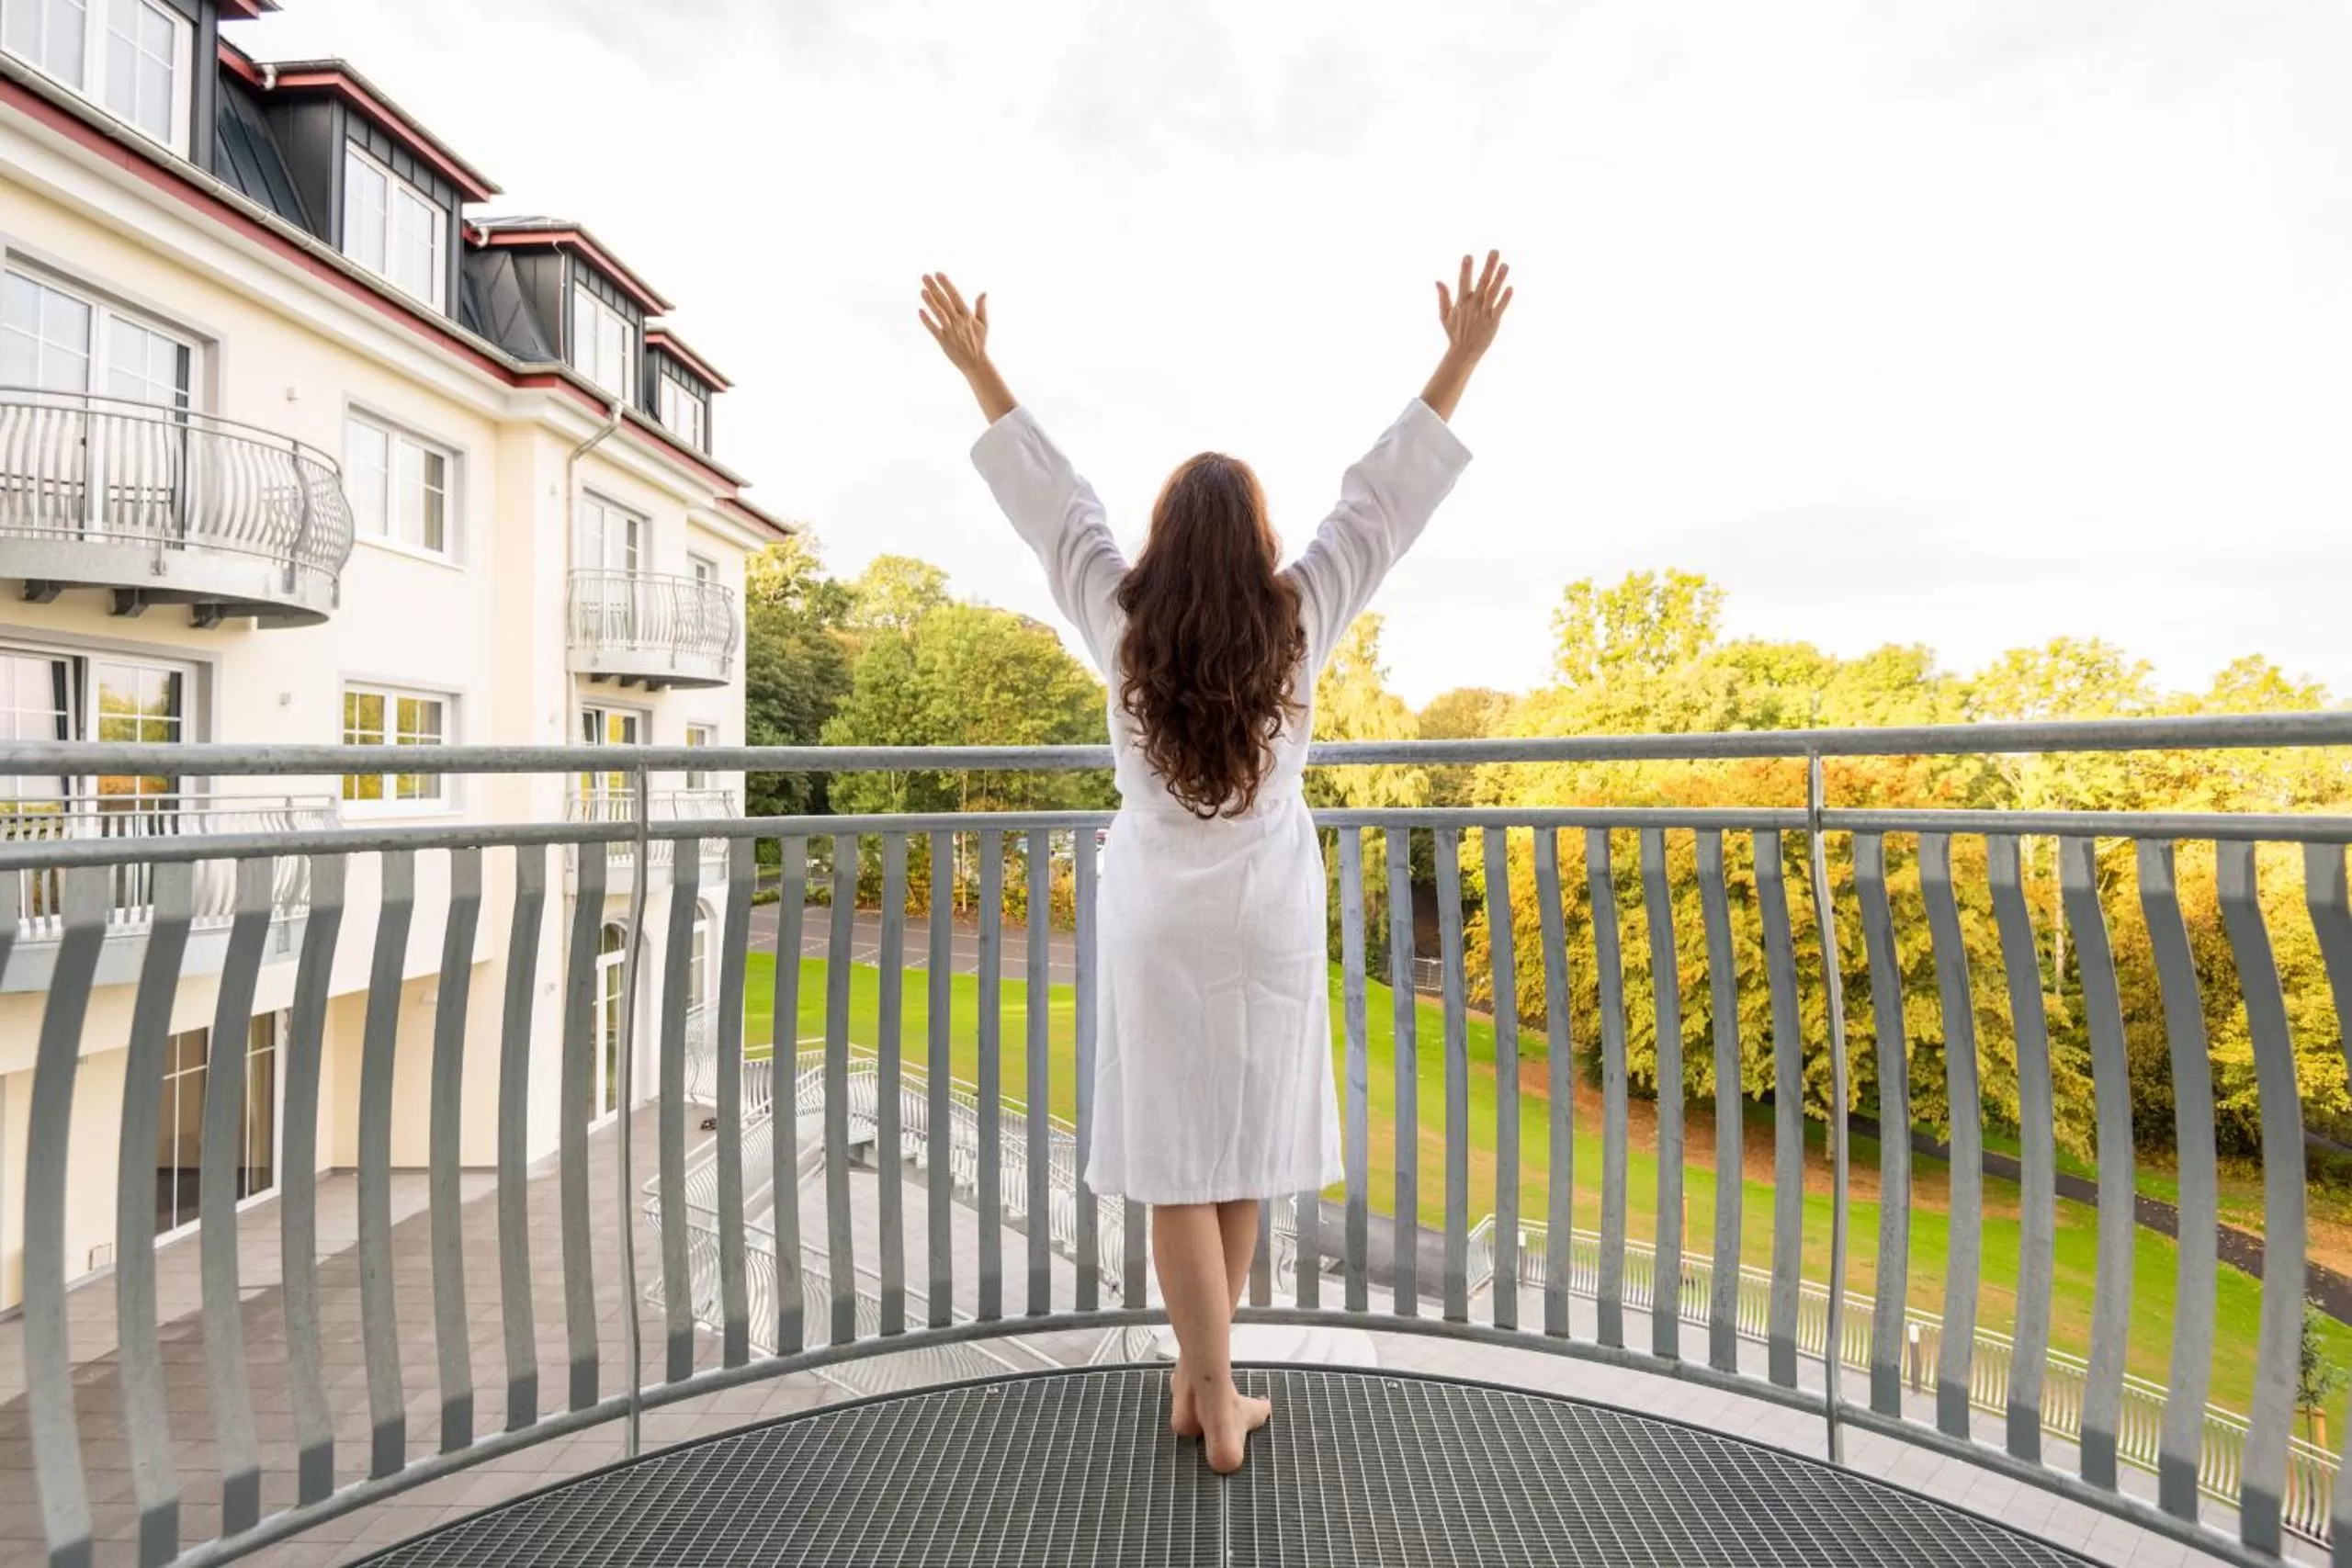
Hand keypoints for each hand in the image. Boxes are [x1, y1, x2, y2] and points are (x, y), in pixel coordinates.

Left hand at [919, 273, 989, 374]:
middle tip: (925, 276)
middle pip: (944, 301)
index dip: (946, 284)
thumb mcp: (983, 324)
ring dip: (930, 302)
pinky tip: (920, 311)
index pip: (955, 296)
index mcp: (967, 316)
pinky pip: (934, 329)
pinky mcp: (944, 341)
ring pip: (939, 313)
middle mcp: (958, 321)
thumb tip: (984, 292)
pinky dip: (927, 321)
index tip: (938, 273)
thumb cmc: (979, 343)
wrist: (976, 363)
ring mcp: (950, 331)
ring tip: (922, 290)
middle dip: (935, 288)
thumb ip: (981, 307)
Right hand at [1420, 250, 1511, 421]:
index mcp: (1462, 302)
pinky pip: (1500, 308)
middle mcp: (1473, 306)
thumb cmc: (1454, 334)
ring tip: (1505, 265)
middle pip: (1482, 282)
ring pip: (1492, 293)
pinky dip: (1505, 299)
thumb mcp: (1445, 316)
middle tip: (1495, 251)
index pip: (1463, 282)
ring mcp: (1483, 313)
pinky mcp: (1493, 322)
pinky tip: (1510, 287)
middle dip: (1488, 267)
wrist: (1463, 353)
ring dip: (1499, 279)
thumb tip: (1438, 281)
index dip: (1466, 269)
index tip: (1468, 255)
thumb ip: (1443, 297)